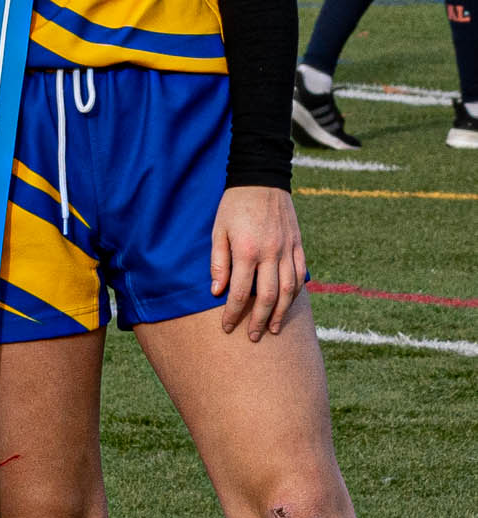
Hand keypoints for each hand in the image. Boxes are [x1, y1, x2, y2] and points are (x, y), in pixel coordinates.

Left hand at [210, 184, 306, 340]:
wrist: (261, 180)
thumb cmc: (233, 205)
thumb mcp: (218, 230)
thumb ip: (218, 262)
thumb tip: (217, 291)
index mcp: (246, 250)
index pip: (239, 291)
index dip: (233, 313)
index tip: (227, 328)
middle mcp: (270, 253)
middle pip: (268, 297)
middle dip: (260, 320)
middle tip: (254, 337)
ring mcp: (287, 250)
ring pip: (288, 289)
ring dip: (282, 312)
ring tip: (275, 329)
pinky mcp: (298, 245)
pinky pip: (300, 274)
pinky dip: (295, 293)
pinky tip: (289, 303)